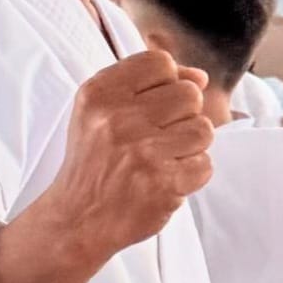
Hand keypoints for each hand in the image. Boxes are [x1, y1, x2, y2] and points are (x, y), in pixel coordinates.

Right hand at [47, 51, 214, 262]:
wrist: (77, 219)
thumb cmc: (96, 161)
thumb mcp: (102, 112)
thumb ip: (149, 85)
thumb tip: (200, 76)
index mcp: (100, 93)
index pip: (160, 63)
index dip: (168, 83)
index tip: (154, 106)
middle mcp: (118, 119)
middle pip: (189, 94)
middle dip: (182, 116)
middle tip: (158, 139)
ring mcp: (141, 152)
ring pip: (203, 129)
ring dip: (190, 147)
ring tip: (164, 159)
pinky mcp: (162, 183)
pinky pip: (205, 164)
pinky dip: (191, 175)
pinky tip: (166, 180)